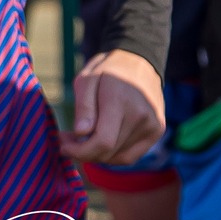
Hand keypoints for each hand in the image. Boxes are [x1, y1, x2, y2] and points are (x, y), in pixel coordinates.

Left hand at [60, 49, 165, 164]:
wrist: (138, 62)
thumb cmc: (107, 70)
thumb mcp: (87, 80)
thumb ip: (84, 107)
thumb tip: (81, 133)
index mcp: (120, 101)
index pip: (103, 142)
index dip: (80, 151)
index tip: (63, 147)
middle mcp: (141, 116)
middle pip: (109, 152)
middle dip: (84, 152)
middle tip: (68, 141)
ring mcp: (152, 125)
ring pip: (119, 157)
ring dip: (98, 155)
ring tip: (84, 139)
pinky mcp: (157, 131)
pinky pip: (131, 155)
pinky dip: (113, 155)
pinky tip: (101, 142)